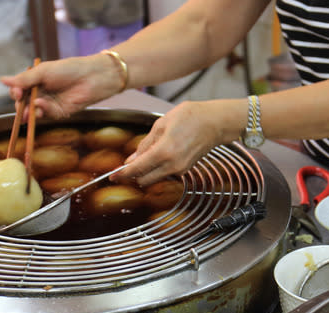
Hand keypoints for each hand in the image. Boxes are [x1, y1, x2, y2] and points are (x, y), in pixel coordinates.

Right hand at [0, 53, 124, 118]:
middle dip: (21, 105)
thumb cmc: (69, 69)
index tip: (17, 93)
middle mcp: (40, 92)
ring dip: (29, 111)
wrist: (92, 78)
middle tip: (21, 103)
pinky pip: (45, 115)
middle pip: (24, 103)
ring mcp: (49, 103)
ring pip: (33, 111)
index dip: (16, 93)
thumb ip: (24, 79)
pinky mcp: (58, 112)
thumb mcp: (43, 72)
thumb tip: (1, 80)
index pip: (18, 90)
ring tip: (30, 110)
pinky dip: (41, 111)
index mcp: (35, 81)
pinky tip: (42, 106)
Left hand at [111, 100, 234, 186]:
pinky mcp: (186, 169)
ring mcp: (180, 169)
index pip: (136, 169)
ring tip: (144, 157)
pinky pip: (165, 173)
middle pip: (144, 180)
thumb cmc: (191, 117)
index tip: (112, 176)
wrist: (216, 122)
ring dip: (145, 172)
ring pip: (154, 178)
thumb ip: (145, 144)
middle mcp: (172, 164)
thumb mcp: (161, 124)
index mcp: (164, 151)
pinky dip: (157, 169)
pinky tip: (158, 156)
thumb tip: (132, 159)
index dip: (122, 174)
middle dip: (133, 175)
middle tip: (126, 166)